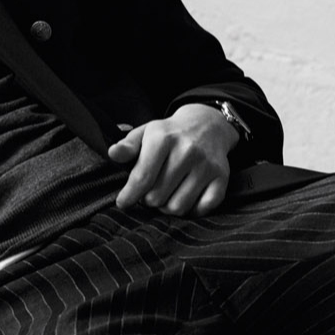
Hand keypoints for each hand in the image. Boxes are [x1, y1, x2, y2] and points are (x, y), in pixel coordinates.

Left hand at [107, 103, 238, 215]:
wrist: (208, 124)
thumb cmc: (170, 134)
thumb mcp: (146, 133)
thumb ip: (128, 146)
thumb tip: (113, 154)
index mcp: (164, 138)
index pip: (142, 177)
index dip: (130, 195)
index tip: (123, 203)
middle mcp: (187, 150)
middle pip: (157, 197)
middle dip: (149, 199)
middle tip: (151, 191)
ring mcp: (207, 165)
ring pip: (178, 207)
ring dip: (168, 207)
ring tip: (166, 195)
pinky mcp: (222, 176)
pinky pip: (203, 208)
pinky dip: (192, 209)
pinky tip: (186, 197)